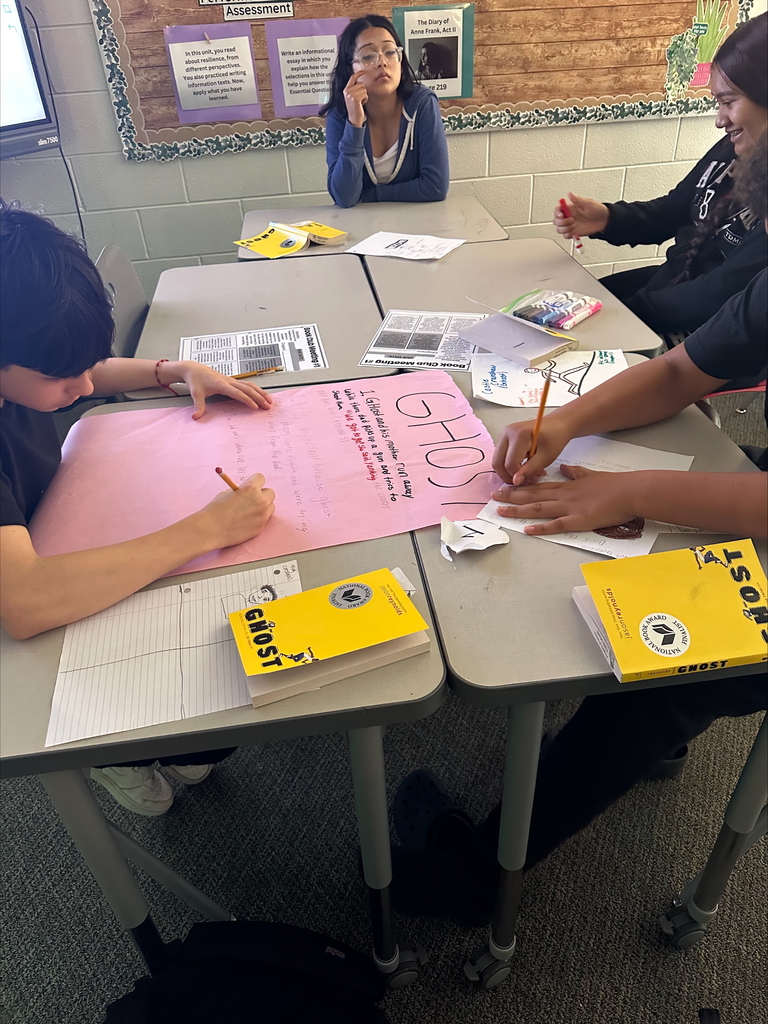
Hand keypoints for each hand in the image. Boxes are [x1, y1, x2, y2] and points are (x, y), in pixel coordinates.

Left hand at [162, 361, 273, 419]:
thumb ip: (198, 406)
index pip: (237, 393)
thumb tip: (196, 417)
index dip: (247, 400)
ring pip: (250, 386)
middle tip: (268, 407)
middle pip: (248, 389)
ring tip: (270, 401)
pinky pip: (248, 385)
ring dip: (261, 393)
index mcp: (221, 384)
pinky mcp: (233, 381)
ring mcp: (232, 380)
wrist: (195, 369)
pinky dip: (257, 390)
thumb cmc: (196, 380)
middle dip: (259, 398)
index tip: (255, 407)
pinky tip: (262, 395)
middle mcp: (229, 381)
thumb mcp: (195, 393)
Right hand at [203, 473, 275, 548]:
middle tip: (252, 499)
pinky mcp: (261, 528)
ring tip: (250, 510)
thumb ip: (241, 492)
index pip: (261, 478)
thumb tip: (248, 493)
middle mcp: (261, 501)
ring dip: (263, 506)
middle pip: (270, 493)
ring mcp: (262, 515)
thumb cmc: (216, 510)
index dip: (254, 482)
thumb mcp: (227, 493)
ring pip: (270, 507)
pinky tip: (246, 521)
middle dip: (262, 494)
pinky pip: (264, 519)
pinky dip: (258, 518)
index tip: (250, 485)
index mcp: (251, 488)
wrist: (211, 530)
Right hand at [343, 71, 367, 127]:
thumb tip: (360, 82)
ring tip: (360, 102)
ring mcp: (351, 95)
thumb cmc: (355, 108)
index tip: (364, 71)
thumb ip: (354, 89)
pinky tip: (362, 104)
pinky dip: (365, 99)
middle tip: (360, 99)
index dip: (359, 73)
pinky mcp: (355, 98)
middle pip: (361, 84)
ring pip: (364, 89)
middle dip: (363, 91)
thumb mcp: (352, 97)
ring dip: (364, 96)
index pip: (352, 78)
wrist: (353, 119)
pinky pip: (365, 94)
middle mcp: (347, 91)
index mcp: (346, 90)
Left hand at [491, 465, 639, 534]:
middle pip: (532, 495)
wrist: (630, 490)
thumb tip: (565, 468)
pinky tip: (527, 529)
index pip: (538, 486)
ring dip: (518, 509)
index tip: (504, 486)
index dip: (519, 487)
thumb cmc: (614, 485)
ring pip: (538, 508)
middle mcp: (564, 496)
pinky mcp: (579, 520)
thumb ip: (576, 473)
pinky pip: (557, 525)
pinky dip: (541, 527)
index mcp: (567, 486)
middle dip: (511, 496)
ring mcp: (570, 508)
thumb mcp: (590, 474)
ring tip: (501, 511)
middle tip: (493, 497)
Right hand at [492, 417, 570, 484]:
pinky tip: (523, 466)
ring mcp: (503, 435)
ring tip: (527, 473)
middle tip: (526, 480)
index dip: (518, 476)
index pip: (510, 464)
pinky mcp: (503, 438)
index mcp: (518, 435)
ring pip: (497, 461)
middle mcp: (506, 433)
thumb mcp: (546, 457)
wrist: (557, 424)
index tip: (533, 479)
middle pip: (497, 463)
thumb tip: (516, 481)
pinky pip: (501, 457)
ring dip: (509, 471)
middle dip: (509, 476)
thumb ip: (530, 469)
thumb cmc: (555, 438)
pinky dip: (509, 465)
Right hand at [553, 192, 608, 238]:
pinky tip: (574, 231)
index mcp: (571, 208)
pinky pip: (565, 235)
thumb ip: (577, 200)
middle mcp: (569, 217)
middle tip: (571, 221)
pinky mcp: (573, 232)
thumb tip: (570, 194)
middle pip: (556, 220)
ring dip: (564, 229)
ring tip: (573, 226)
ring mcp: (571, 225)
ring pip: (559, 229)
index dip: (557, 212)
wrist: (604, 221)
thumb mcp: (588, 203)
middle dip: (561, 222)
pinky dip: (568, 234)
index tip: (562, 215)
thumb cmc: (598, 210)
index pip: (558, 210)